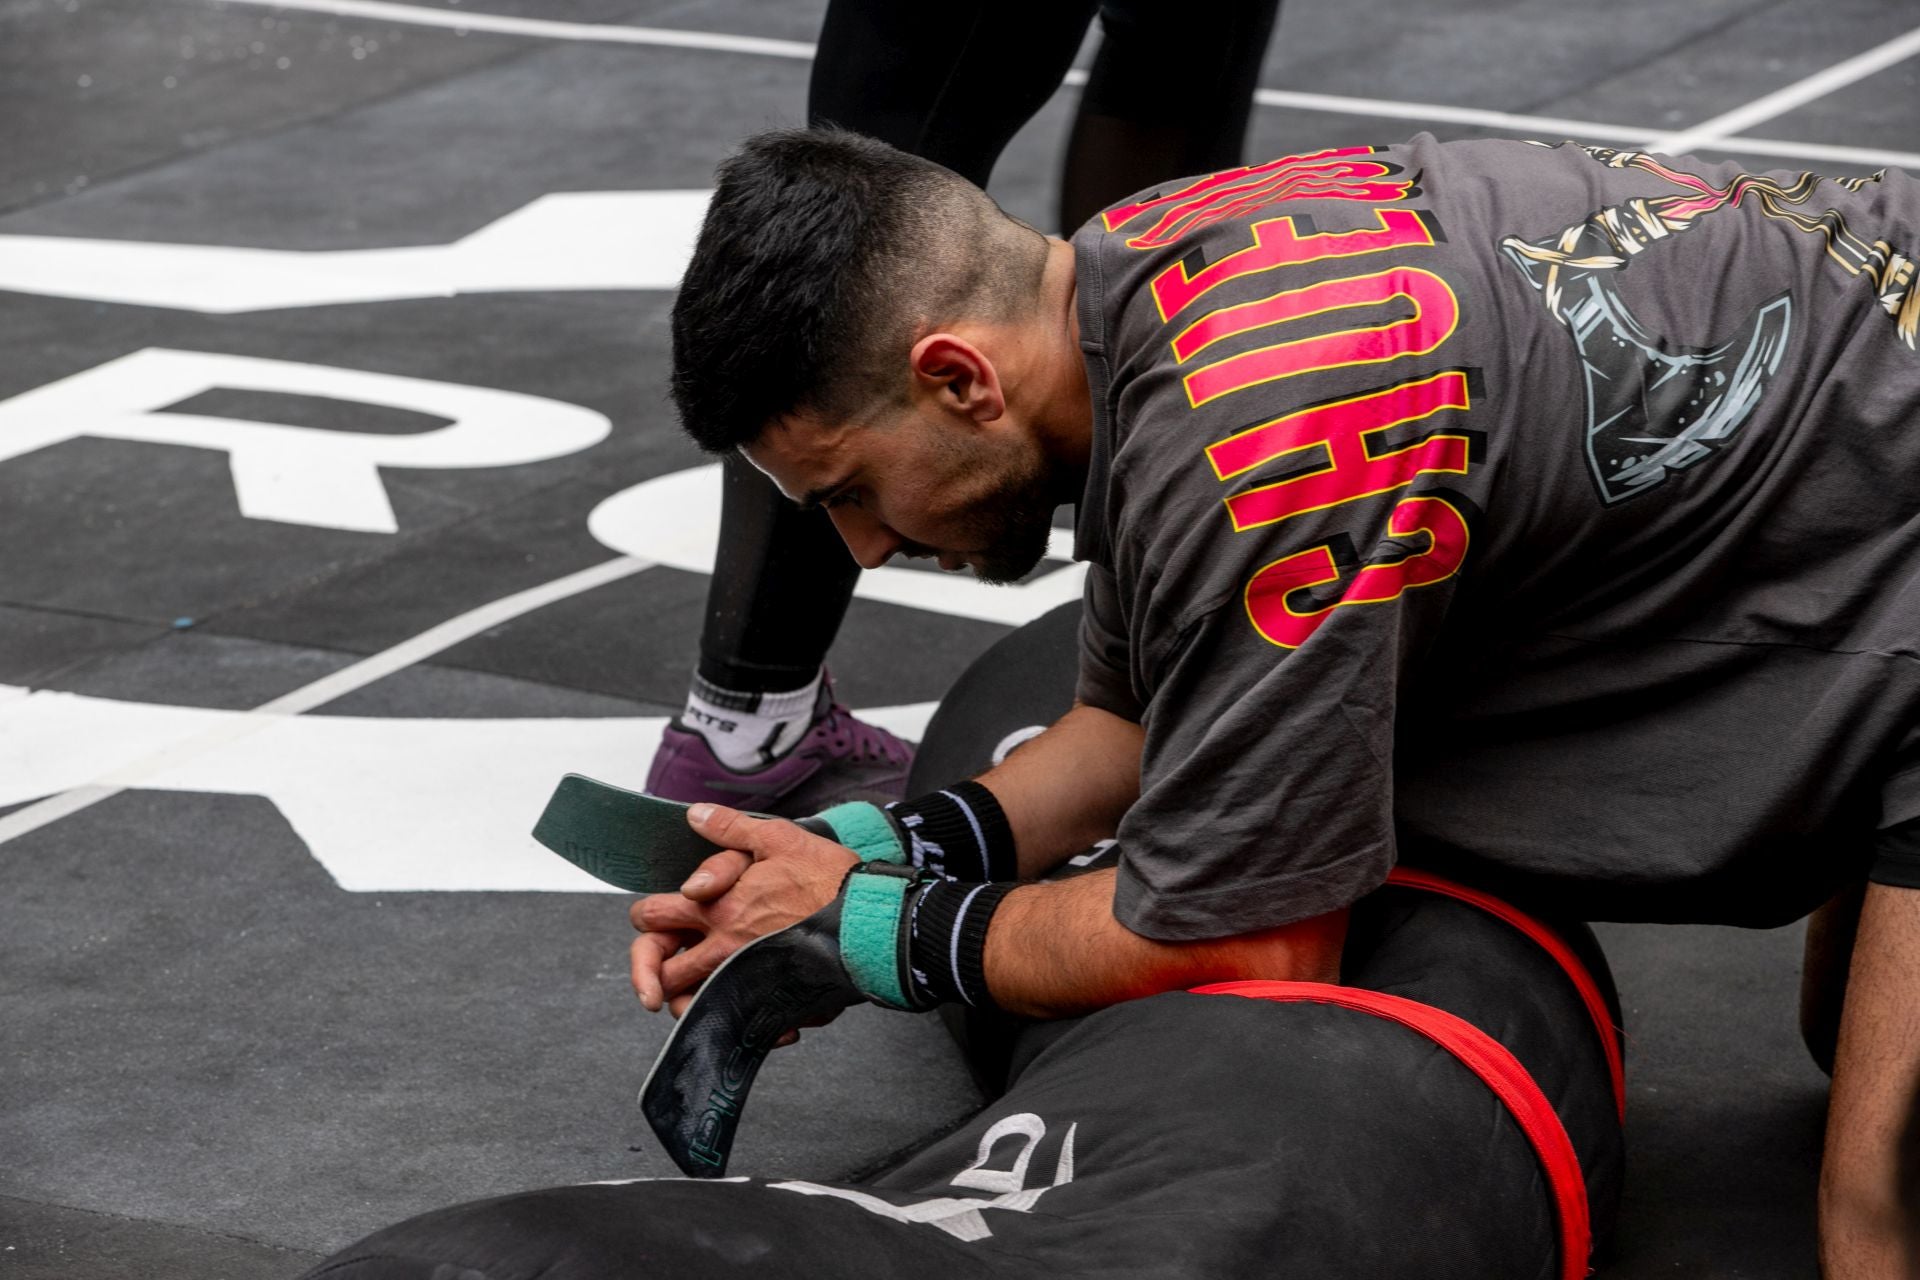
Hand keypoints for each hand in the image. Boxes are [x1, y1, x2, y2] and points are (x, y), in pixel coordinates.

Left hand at [628, 803, 858, 1013]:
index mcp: (720, 909)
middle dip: (655, 967)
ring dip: (685, 997)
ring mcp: (746, 982)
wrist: (873, 921)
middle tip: (666, 961)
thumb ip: (731, 828)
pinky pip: (735, 1022)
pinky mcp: (772, 1005)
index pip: (654, 917)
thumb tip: (694, 814)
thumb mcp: (780, 838)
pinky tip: (742, 1004)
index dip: (647, 916)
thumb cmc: (831, 880)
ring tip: (691, 990)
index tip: (655, 916)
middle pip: (663, 971)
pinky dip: (730, 1018)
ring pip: (691, 1003)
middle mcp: (726, 950)